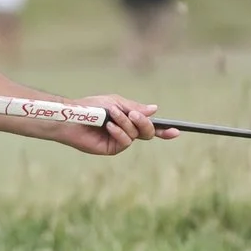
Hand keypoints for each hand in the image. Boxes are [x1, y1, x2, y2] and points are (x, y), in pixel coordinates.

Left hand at [57, 94, 172, 156]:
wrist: (74, 116)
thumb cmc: (92, 107)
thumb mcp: (116, 102)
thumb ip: (135, 108)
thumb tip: (155, 109)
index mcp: (129, 119)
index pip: (150, 126)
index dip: (164, 129)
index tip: (176, 130)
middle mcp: (127, 131)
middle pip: (148, 132)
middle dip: (144, 123)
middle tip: (134, 115)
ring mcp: (120, 141)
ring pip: (136, 134)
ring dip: (125, 123)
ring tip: (112, 115)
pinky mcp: (112, 148)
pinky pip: (125, 141)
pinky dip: (119, 132)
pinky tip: (109, 126)